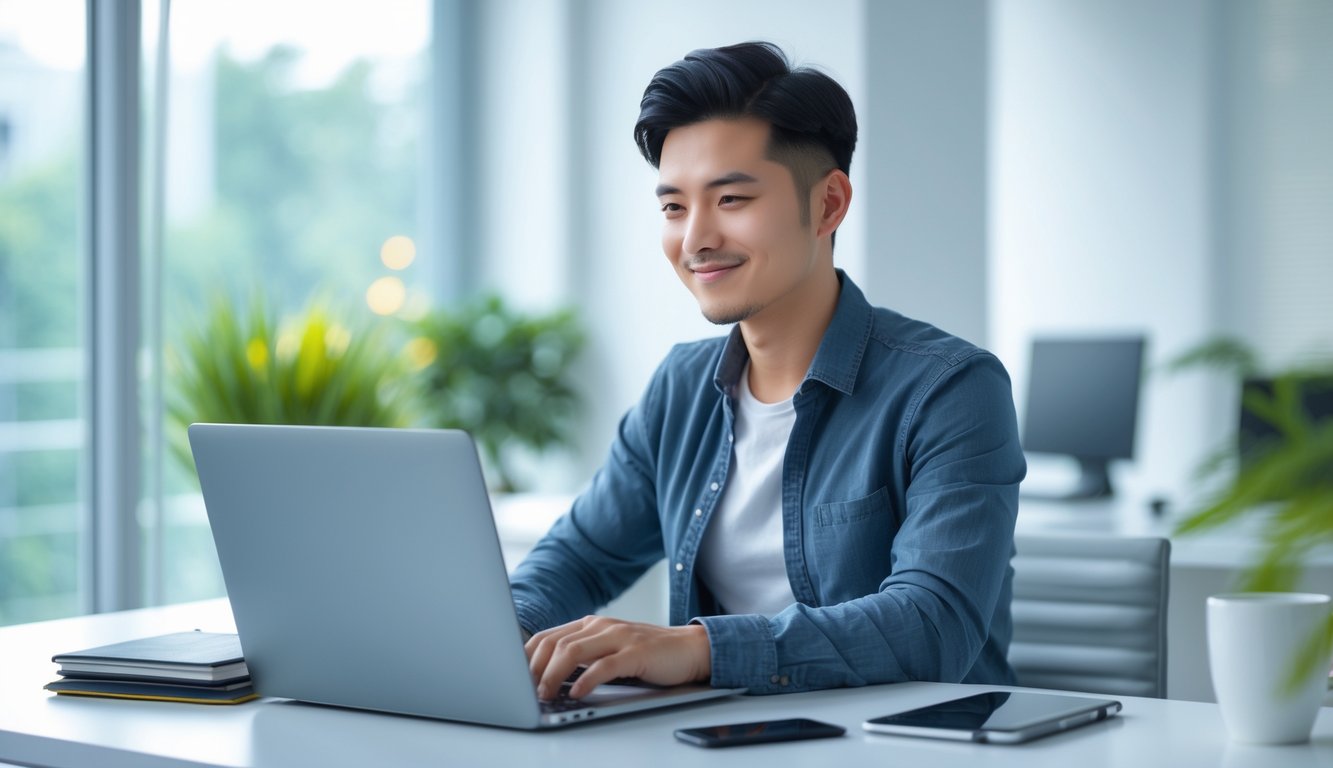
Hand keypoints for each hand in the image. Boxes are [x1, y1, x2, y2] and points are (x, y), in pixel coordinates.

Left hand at [524, 616, 710, 699]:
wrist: (690, 649)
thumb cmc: (648, 655)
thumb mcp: (610, 650)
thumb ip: (583, 656)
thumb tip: (547, 678)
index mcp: (592, 624)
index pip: (548, 636)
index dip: (526, 657)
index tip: (514, 678)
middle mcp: (602, 626)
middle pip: (556, 643)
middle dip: (535, 668)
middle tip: (526, 692)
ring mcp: (620, 637)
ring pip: (574, 651)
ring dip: (553, 675)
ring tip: (544, 694)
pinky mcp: (637, 653)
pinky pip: (605, 665)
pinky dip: (586, 680)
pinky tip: (576, 693)